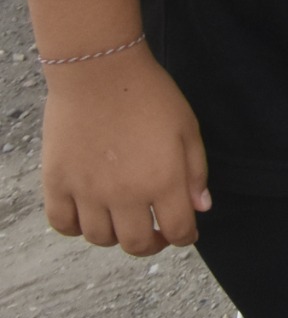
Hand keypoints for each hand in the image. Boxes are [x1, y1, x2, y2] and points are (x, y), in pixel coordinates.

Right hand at [41, 53, 210, 253]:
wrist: (100, 72)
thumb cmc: (150, 95)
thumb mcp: (187, 128)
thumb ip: (196, 172)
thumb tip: (201, 208)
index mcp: (162, 181)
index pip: (178, 231)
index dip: (185, 237)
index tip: (185, 232)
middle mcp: (124, 194)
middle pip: (137, 244)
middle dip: (152, 243)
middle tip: (156, 231)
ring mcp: (87, 191)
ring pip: (100, 239)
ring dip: (115, 236)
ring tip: (123, 219)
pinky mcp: (57, 183)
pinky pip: (63, 224)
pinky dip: (76, 227)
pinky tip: (89, 214)